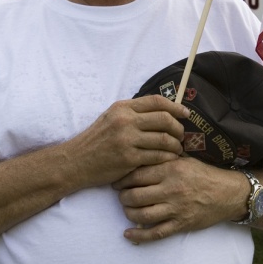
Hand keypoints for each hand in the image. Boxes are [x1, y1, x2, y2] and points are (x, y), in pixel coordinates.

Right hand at [66, 95, 185, 187]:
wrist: (76, 161)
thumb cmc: (97, 140)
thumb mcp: (111, 118)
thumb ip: (133, 112)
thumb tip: (163, 110)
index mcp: (123, 107)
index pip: (157, 101)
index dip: (175, 107)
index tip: (186, 114)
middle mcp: (126, 121)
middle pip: (164, 119)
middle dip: (178, 127)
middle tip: (182, 135)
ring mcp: (127, 140)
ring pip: (164, 139)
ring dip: (176, 145)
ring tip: (178, 149)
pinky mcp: (129, 158)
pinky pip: (158, 156)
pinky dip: (168, 157)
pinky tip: (169, 159)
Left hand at [113, 157, 244, 242]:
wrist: (228, 193)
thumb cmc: (204, 174)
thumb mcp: (185, 159)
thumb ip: (164, 156)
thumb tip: (142, 149)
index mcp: (171, 169)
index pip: (137, 174)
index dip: (122, 179)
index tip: (117, 180)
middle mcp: (171, 189)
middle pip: (135, 196)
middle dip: (123, 197)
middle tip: (121, 195)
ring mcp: (176, 208)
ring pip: (142, 215)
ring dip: (129, 214)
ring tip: (127, 209)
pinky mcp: (181, 224)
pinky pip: (155, 233)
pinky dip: (139, 236)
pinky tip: (128, 234)